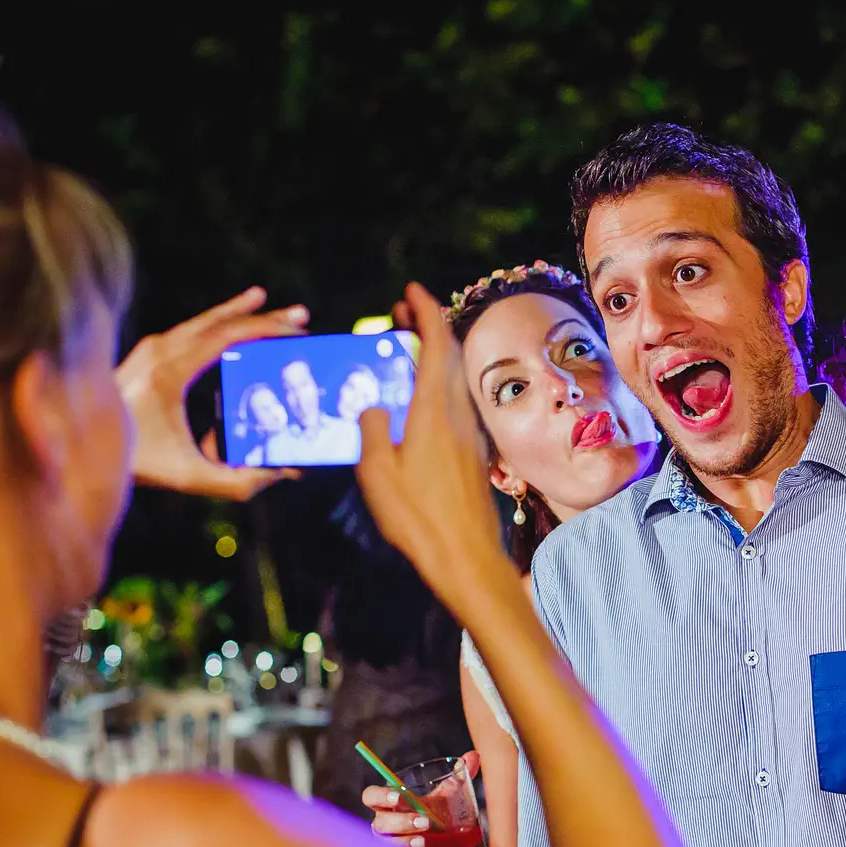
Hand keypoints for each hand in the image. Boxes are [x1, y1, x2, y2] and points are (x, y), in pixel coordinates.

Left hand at [117, 287, 306, 499]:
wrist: (80, 449)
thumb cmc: (137, 463)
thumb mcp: (190, 476)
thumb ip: (239, 481)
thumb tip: (286, 472)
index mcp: (170, 371)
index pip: (226, 336)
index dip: (265, 330)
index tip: (296, 331)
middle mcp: (158, 351)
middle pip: (219, 322)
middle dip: (263, 317)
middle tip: (301, 315)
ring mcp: (150, 349)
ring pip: (202, 321)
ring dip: (238, 312)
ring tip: (266, 300)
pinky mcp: (145, 354)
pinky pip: (188, 330)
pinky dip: (215, 322)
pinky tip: (231, 317)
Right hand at [356, 283, 506, 603]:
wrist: (465, 557)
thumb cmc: (418, 517)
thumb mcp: (377, 471)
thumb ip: (372, 429)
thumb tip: (374, 407)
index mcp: (435, 411)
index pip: (436, 345)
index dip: (426, 311)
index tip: (412, 289)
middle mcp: (459, 416)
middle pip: (449, 357)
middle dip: (427, 328)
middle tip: (402, 313)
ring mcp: (470, 436)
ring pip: (455, 381)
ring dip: (434, 358)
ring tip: (406, 350)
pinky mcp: (473, 455)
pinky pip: (456, 405)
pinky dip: (438, 386)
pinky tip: (419, 399)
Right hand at [363, 751, 480, 846]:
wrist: (449, 837)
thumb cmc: (440, 809)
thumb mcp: (449, 791)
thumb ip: (460, 774)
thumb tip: (473, 756)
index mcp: (390, 803)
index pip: (371, 796)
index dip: (380, 796)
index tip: (399, 796)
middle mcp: (385, 823)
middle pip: (379, 822)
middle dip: (399, 821)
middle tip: (424, 820)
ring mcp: (390, 843)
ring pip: (388, 843)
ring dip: (405, 840)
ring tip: (424, 837)